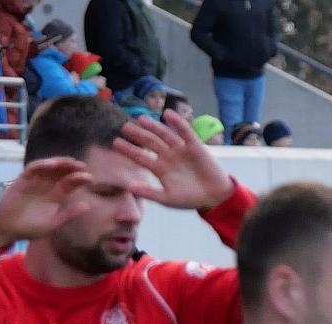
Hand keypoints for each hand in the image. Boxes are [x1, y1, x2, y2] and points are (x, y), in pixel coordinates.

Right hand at [0, 157, 91, 247]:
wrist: (8, 230)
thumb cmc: (30, 228)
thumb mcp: (52, 224)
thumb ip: (68, 215)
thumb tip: (87, 206)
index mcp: (55, 196)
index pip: (69, 184)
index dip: (79, 179)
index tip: (90, 178)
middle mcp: (46, 186)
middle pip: (60, 172)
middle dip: (71, 167)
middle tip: (82, 165)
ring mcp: (34, 182)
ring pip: (48, 167)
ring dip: (58, 163)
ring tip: (70, 162)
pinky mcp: (21, 181)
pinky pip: (31, 169)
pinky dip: (41, 165)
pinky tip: (51, 164)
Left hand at [114, 112, 234, 210]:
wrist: (215, 197)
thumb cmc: (191, 199)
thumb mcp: (168, 199)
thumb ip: (149, 193)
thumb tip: (129, 187)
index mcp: (160, 168)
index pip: (141, 156)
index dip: (129, 149)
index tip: (116, 142)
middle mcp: (168, 156)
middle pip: (150, 142)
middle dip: (138, 135)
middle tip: (125, 127)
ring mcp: (181, 149)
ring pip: (164, 134)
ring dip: (154, 126)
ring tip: (142, 119)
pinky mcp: (195, 145)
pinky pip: (185, 132)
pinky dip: (177, 123)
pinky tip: (168, 114)